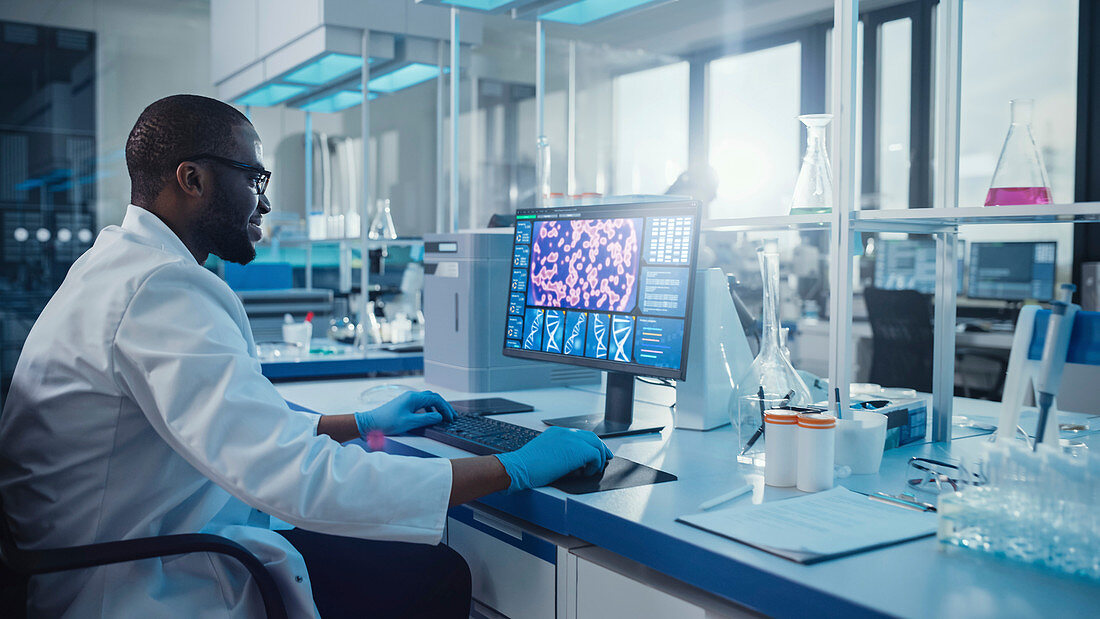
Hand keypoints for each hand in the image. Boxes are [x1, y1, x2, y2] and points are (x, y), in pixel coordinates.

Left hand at [354, 390, 456, 435]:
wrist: (370, 422)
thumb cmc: (387, 422)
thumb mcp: (409, 422)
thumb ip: (426, 418)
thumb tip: (439, 416)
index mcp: (414, 398)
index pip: (436, 399)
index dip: (446, 408)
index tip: (451, 417)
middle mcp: (411, 396)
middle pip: (433, 397)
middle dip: (444, 406)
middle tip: (451, 416)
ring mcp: (408, 399)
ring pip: (428, 399)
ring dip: (437, 407)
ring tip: (444, 416)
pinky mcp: (404, 404)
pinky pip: (421, 403)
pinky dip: (429, 408)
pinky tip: (430, 415)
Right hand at [493, 426, 611, 492]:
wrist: (519, 467)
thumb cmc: (527, 466)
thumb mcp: (545, 453)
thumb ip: (559, 452)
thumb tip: (573, 463)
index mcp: (557, 432)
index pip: (580, 435)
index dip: (590, 444)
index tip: (595, 452)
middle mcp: (567, 432)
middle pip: (592, 437)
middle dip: (601, 449)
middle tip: (605, 459)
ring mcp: (573, 440)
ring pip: (597, 446)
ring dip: (598, 459)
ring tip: (592, 470)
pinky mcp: (579, 451)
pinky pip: (596, 457)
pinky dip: (594, 466)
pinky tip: (585, 473)